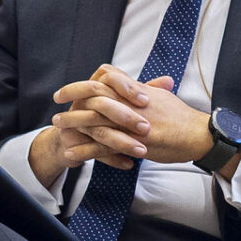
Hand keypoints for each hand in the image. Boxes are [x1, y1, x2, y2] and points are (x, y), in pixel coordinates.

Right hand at [33, 64, 155, 178]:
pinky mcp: (71, 142)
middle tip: (146, 128)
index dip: (126, 86)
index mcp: (96, 87)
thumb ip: (145, 90)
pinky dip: (112, 158)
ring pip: (98, 130)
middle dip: (125, 117)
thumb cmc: (105, 117)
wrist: (76, 140)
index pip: (108, 76)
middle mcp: (83, 101)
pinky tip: (128, 164)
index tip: (146, 100)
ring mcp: (74, 121)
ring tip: (142, 151)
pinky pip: (91, 151)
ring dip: (121, 142)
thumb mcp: (125, 102)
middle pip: (101, 103)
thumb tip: (168, 81)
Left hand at [51, 65, 212, 166]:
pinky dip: (84, 149)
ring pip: (93, 120)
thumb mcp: (161, 97)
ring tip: (57, 127)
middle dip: (72, 97)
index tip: (72, 87)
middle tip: (57, 101)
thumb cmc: (182, 118)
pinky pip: (102, 146)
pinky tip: (71, 152)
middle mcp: (132, 104)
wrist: (197, 135)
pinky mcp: (132, 143)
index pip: (106, 77)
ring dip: (72, 123)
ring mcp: (131, 124)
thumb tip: (130, 84)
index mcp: (137, 91)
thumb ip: (143, 89)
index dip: (86, 80)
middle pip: (94, 95)